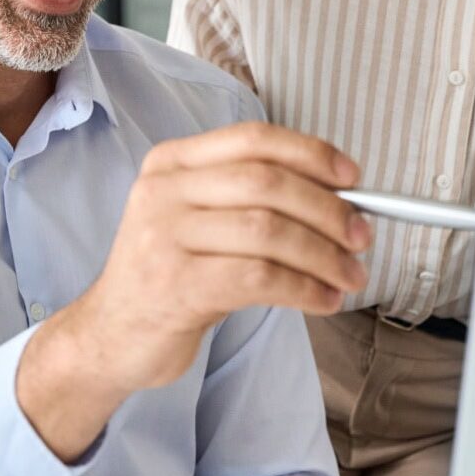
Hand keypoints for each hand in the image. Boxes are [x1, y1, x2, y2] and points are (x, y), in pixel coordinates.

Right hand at [16, 122, 370, 459]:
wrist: (111, 335)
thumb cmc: (172, 276)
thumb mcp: (200, 222)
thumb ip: (253, 200)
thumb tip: (340, 200)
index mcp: (172, 162)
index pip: (253, 140)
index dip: (311, 154)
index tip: (353, 179)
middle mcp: (164, 190)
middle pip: (267, 183)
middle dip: (328, 210)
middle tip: (362, 237)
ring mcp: (165, 236)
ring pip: (269, 231)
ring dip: (324, 255)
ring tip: (350, 276)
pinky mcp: (176, 285)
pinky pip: (260, 278)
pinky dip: (304, 288)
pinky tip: (324, 299)